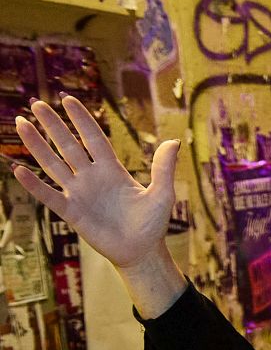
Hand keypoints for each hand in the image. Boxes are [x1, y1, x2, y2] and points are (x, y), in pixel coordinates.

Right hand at [13, 96, 178, 268]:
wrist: (142, 251)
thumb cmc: (152, 223)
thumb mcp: (162, 194)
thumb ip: (163, 168)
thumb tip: (174, 141)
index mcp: (112, 169)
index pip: (93, 138)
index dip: (81, 119)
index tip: (67, 99)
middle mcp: (91, 177)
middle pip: (68, 145)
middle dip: (53, 125)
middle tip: (36, 102)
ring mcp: (79, 193)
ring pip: (53, 164)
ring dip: (36, 145)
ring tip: (21, 123)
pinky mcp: (71, 212)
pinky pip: (48, 195)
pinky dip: (34, 184)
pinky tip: (17, 169)